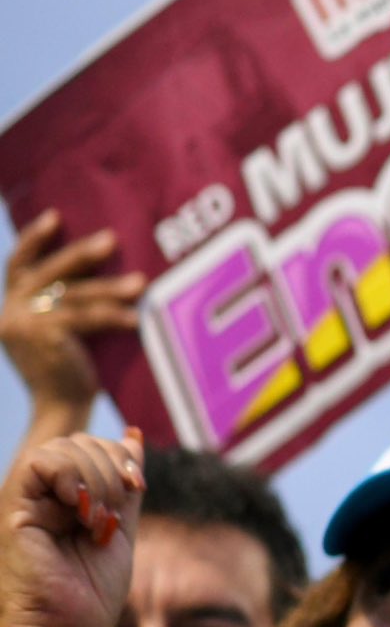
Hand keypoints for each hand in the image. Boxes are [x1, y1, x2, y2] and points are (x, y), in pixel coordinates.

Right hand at [0, 430, 145, 626]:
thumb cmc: (93, 592)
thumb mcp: (121, 525)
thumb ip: (123, 482)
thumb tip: (133, 435)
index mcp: (67, 497)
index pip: (96, 446)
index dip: (123, 458)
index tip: (137, 488)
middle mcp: (43, 494)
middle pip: (82, 441)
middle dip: (112, 469)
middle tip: (113, 515)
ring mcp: (26, 500)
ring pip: (64, 447)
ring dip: (97, 480)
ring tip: (97, 521)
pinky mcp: (13, 509)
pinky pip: (40, 462)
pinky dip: (70, 477)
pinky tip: (79, 508)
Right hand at [1, 211, 144, 416]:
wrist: (62, 410)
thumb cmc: (71, 369)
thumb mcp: (58, 330)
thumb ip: (61, 302)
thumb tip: (98, 263)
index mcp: (9, 308)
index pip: (18, 265)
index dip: (35, 239)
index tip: (55, 216)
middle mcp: (10, 313)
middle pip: (48, 272)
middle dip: (81, 255)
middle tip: (111, 239)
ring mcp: (24, 325)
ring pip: (73, 297)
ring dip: (110, 288)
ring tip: (140, 283)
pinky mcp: (45, 337)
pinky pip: (86, 319)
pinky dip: (114, 316)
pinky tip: (136, 318)